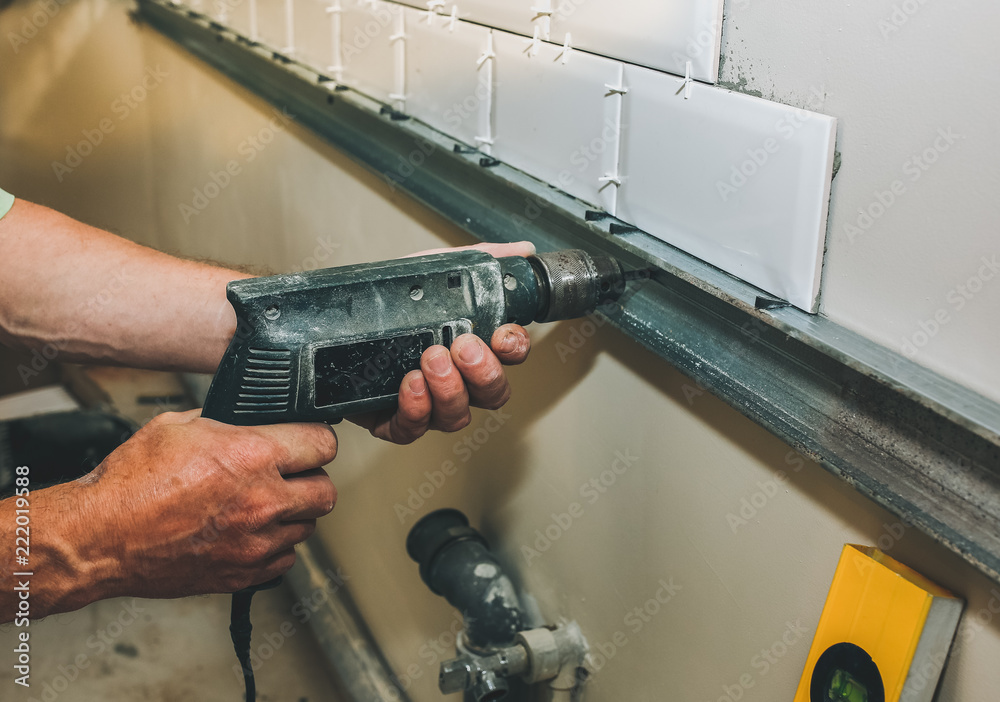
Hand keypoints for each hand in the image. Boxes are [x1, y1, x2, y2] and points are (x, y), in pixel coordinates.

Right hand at [71, 409, 337, 599]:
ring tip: (263, 506)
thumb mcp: (178, 426)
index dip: (318, 440)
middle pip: (325, 492)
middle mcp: (263, 500)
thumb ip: (224, 423)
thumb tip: (244, 421)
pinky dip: (273, 548)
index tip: (310, 443)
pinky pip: (283, 560)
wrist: (100, 538)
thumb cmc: (130, 483)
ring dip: (292, 515)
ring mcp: (255, 541)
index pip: (323, 444)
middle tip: (292, 476)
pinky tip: (251, 534)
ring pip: (307, 528)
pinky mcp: (243, 573)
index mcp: (253, 456)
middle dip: (311, 480)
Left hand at [349, 242, 533, 443]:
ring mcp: (428, 405)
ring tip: (430, 359)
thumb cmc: (386, 307)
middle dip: (483, 371)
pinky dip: (416, 409)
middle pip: (492, 393)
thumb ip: (473, 260)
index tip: (503, 334)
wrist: (331, 325)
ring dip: (449, 388)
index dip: (514, 348)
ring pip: (457, 416)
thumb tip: (519, 251)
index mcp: (471, 349)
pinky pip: (414, 429)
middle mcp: (456, 382)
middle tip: (463, 345)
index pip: (509, 356)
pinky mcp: (394, 421)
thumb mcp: (428, 272)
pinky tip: (410, 384)